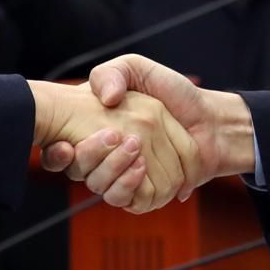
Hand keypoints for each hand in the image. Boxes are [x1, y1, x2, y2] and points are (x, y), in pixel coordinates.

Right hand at [41, 55, 253, 207]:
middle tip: (110, 136)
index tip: (63, 145)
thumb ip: (112, 73)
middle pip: (81, 171)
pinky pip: (129, 201)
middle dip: (89, 158)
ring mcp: (128, 176)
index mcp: (101, 131)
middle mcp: (110, 156)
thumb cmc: (174, 92)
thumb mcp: (137, 68)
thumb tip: (104, 98)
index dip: (58, 154)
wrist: (211, 119)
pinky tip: (140, 167)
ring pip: (102, 188)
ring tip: (131, 148)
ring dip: (112, 171)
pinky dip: (132, 188)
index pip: (65, 151)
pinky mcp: (146, 194)